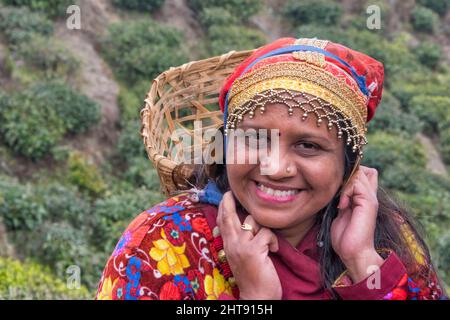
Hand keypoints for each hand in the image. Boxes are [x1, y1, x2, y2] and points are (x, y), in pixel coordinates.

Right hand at [216, 191, 281, 299]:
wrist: (256, 296)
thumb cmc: (253, 277)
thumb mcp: (242, 257)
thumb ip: (241, 242)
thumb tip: (247, 225)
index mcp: (228, 246)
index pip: (223, 223)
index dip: (224, 208)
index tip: (226, 197)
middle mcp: (232, 244)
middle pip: (228, 217)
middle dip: (228, 202)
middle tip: (229, 193)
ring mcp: (241, 246)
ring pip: (253, 221)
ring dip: (264, 229)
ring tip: (268, 245)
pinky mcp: (253, 250)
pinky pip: (266, 233)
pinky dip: (273, 241)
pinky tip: (273, 251)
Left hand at [331, 166, 383, 282]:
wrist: (353, 253)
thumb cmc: (345, 237)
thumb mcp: (341, 212)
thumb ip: (343, 199)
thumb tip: (336, 188)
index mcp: (364, 198)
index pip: (365, 174)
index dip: (351, 174)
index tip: (337, 187)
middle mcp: (370, 196)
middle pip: (364, 170)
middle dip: (346, 176)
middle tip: (337, 192)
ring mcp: (371, 199)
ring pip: (359, 174)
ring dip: (344, 183)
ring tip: (340, 201)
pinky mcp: (369, 203)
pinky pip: (356, 184)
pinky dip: (346, 191)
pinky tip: (342, 205)